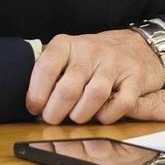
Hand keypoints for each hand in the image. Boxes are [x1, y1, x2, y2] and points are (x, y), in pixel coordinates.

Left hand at [26, 29, 164, 124]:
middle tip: (52, 119)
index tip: (34, 108)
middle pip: (68, 88)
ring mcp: (114, 62)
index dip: (36, 93)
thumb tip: (30, 103)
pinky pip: (121, 103)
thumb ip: (48, 74)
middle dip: (55, 112)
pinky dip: (108, 116)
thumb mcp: (64, 57)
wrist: (131, 45)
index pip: (46, 67)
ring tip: (76, 117)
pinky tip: (100, 115)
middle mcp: (90, 50)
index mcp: (66, 44)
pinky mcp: (134, 76)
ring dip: (81, 115)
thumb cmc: (89, 59)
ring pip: (94, 95)